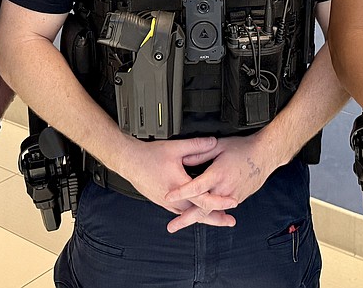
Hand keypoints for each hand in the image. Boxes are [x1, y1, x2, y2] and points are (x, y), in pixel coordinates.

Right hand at [116, 136, 236, 229]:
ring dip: (204, 218)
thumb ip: (196, 145)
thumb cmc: (149, 156)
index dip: (220, 201)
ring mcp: (167, 202)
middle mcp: (173, 199)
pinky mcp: (162, 202)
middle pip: (198, 213)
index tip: (233, 203)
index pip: (203, 199)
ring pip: (189, 214)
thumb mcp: (176, 147)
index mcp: (179, 186)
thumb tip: (213, 141)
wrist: (129, 161)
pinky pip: (180, 211)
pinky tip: (197, 213)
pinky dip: (192, 214)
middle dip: (215, 217)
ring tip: (218, 220)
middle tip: (230, 220)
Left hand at [164, 133, 278, 231]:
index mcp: (218, 175)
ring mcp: (232, 196)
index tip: (168, 196)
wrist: (265, 155)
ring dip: (196, 218)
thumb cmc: (244, 149)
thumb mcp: (220, 146)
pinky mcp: (238, 198)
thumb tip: (185, 160)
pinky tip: (201, 216)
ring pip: (212, 212)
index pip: (195, 188)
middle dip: (185, 219)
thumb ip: (200, 153)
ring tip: (182, 222)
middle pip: (202, 209)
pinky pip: (221, 208)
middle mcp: (224, 189)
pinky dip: (210, 213)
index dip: (181, 193)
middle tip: (172, 226)